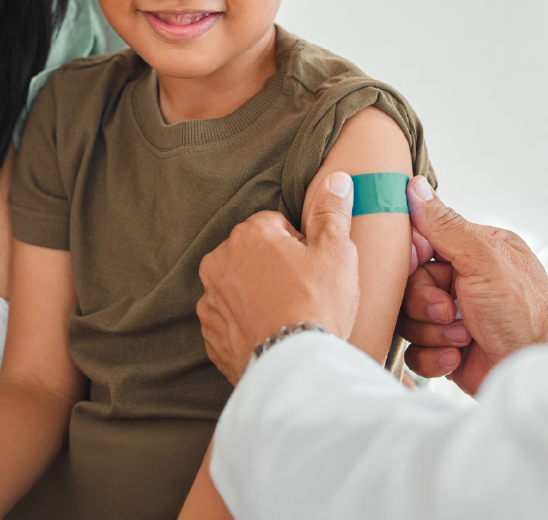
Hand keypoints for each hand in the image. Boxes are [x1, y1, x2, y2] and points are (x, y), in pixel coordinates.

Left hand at [197, 171, 364, 387]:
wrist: (296, 366)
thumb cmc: (318, 305)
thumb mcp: (337, 252)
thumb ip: (332, 212)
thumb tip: (336, 180)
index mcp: (247, 235)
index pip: (276, 226)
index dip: (301, 246)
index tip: (313, 269)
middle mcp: (219, 262)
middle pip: (254, 255)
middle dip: (275, 268)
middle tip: (304, 293)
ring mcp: (210, 300)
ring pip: (240, 287)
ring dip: (258, 296)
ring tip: (289, 316)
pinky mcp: (210, 334)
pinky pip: (231, 320)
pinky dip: (247, 325)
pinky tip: (272, 334)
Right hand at [397, 177, 547, 393]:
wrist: (534, 372)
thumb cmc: (525, 314)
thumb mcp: (484, 260)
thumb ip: (446, 225)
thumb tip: (416, 187)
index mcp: (477, 251)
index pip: (424, 243)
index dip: (413, 260)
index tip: (418, 267)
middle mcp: (466, 282)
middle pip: (410, 284)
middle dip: (426, 302)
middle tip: (449, 311)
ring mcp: (455, 317)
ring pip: (409, 318)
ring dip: (432, 331)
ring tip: (463, 338)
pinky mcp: (448, 348)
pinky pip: (415, 349)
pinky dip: (434, 355)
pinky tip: (458, 356)